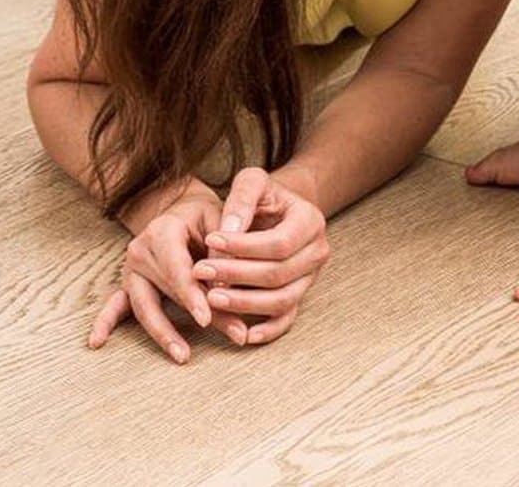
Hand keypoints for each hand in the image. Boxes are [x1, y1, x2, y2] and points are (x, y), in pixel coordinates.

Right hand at [89, 186, 248, 362]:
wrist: (180, 206)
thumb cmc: (202, 215)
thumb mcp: (218, 219)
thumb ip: (223, 248)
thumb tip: (227, 284)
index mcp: (162, 231)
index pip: (177, 269)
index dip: (192, 295)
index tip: (206, 318)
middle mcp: (140, 251)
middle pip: (168, 292)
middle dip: (199, 316)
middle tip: (230, 335)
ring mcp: (130, 269)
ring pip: (145, 307)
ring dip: (164, 334)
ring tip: (183, 356)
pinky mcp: (127, 283)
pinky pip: (115, 305)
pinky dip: (106, 322)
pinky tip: (96, 342)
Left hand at [192, 166, 329, 346]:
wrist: (278, 212)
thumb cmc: (263, 196)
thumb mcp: (253, 183)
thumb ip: (241, 199)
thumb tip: (228, 231)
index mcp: (311, 221)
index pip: (279, 242)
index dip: (243, 246)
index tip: (209, 240)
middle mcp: (317, 251)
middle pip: (278, 274)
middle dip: (236, 275)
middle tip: (201, 272)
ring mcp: (310, 277)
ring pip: (281, 300)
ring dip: (244, 303)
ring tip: (210, 298)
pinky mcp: (299, 296)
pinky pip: (287, 319)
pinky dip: (268, 331)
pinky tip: (243, 335)